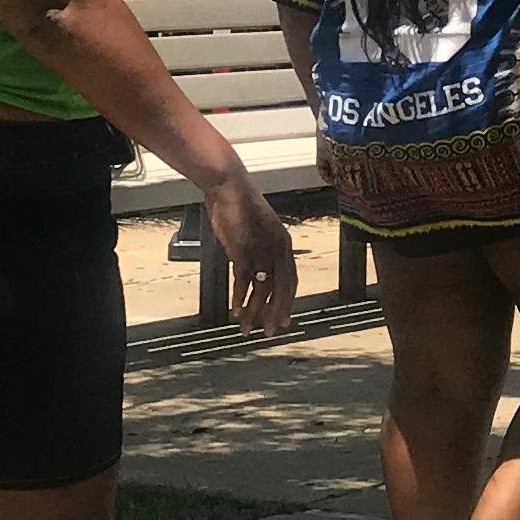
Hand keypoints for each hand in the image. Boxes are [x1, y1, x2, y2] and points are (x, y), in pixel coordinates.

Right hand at [204, 170, 298, 333]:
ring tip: (247, 328)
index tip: (283, 320)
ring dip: (255, 311)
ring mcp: (261, 250)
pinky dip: (240, 297)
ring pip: (262, 289)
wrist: (229, 187)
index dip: (287, 302)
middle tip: (270, 332)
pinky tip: (236, 310)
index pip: (291, 281)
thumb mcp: (257, 231)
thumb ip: (261, 250)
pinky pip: (244, 280)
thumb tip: (256, 270)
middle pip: (281, 289)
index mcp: (284, 245)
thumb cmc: (239, 208)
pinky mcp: (243, 249)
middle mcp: (278, 250)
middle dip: (275, 313)